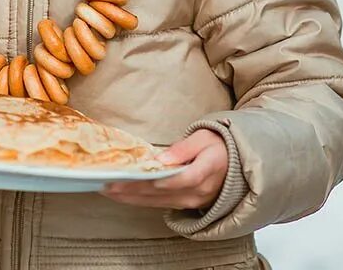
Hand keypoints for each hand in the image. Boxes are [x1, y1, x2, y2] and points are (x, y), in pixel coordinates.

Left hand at [101, 130, 227, 209]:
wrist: (234, 164)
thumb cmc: (217, 145)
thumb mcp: (204, 137)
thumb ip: (184, 147)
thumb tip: (162, 158)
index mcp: (208, 170)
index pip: (184, 178)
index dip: (161, 180)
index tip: (137, 178)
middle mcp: (200, 192)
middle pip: (163, 194)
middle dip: (133, 190)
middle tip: (108, 185)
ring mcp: (192, 201)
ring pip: (158, 202)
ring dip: (132, 198)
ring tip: (108, 191)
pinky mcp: (185, 204)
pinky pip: (160, 204)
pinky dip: (140, 200)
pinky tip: (124, 196)